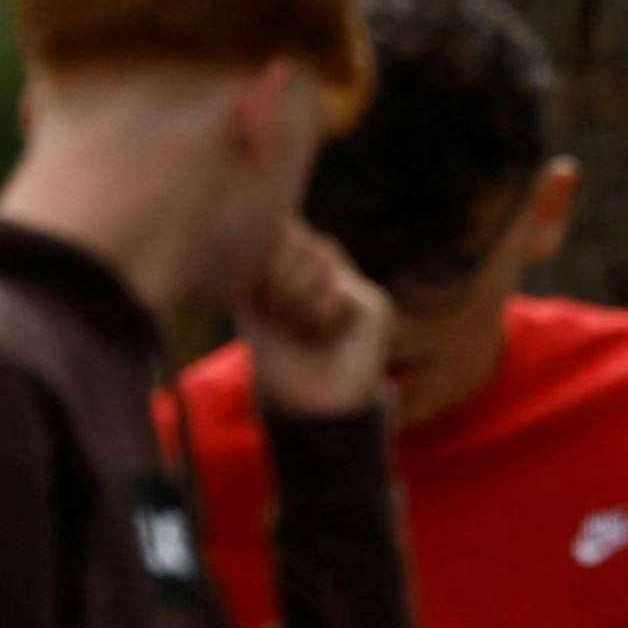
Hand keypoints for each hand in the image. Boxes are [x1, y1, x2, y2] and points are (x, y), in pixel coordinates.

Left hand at [244, 221, 393, 419]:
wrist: (305, 404)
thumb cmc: (275, 357)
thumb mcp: (251, 301)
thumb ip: (256, 261)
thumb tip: (272, 224)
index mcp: (300, 264)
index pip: (283, 228)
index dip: (264, 259)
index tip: (257, 298)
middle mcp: (330, 269)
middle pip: (299, 238)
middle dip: (278, 280)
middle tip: (280, 317)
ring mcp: (355, 284)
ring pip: (320, 261)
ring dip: (298, 300)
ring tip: (301, 329)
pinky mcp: (375, 304)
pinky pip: (340, 289)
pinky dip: (322, 315)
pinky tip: (325, 337)